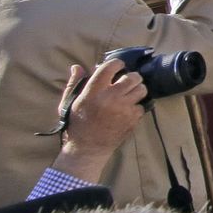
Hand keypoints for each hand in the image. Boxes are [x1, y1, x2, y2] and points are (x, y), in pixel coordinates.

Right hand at [52, 60, 147, 183]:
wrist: (87, 148)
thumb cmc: (77, 124)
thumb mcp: (70, 103)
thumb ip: (74, 84)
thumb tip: (77, 67)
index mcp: (93, 91)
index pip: (110, 67)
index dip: (117, 63)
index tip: (118, 66)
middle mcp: (110, 97)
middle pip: (132, 77)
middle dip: (131, 77)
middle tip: (127, 81)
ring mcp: (123, 109)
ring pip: (142, 89)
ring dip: (137, 89)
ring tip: (130, 94)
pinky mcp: (132, 119)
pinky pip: (142, 106)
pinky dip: (137, 106)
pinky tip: (129, 109)